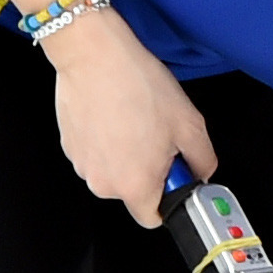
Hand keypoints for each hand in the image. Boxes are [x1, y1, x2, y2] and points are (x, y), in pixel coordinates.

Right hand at [42, 5, 212, 226]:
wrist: (94, 54)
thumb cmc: (138, 85)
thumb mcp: (190, 124)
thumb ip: (203, 160)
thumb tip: (203, 172)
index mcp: (135, 186)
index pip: (153, 219)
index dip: (168, 200)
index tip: (175, 177)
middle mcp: (104, 183)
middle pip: (133, 193)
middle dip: (148, 171)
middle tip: (157, 136)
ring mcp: (83, 165)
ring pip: (113, 172)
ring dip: (126, 154)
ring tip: (134, 120)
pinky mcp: (69, 146)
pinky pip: (96, 154)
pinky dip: (107, 141)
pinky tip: (116, 115)